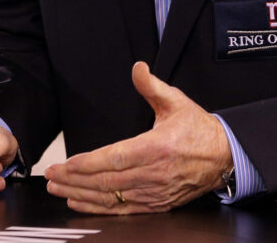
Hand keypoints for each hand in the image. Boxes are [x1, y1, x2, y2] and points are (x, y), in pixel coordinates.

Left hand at [44, 62, 231, 213]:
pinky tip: (80, 202)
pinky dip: (99, 208)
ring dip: (81, 194)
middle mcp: (155, 173)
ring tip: (58, 189)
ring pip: (112, 197)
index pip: (115, 157)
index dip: (88, 163)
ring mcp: (156, 192)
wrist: (225, 155)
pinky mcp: (157, 203)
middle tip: (51, 176)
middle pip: (107, 180)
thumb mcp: (176, 101)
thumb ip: (152, 86)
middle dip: (75, 179)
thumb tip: (138, 68)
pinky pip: (123, 209)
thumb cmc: (198, 129)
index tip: (66, 163)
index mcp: (158, 147)